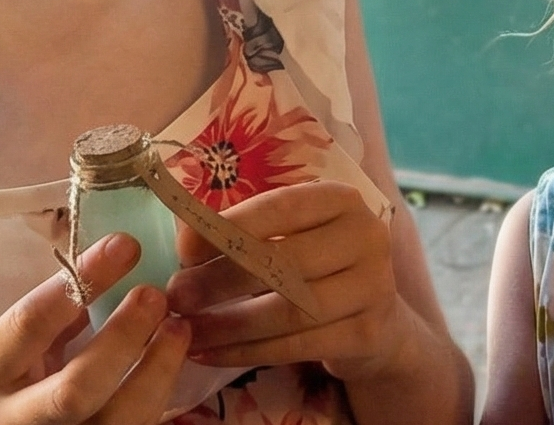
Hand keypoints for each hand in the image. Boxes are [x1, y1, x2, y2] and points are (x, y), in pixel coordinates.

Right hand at [0, 234, 190, 424]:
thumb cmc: (3, 388)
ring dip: (157, 371)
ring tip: (179, 328)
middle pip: (75, 390)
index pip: (31, 324)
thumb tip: (112, 264)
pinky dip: (158, 396)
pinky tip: (172, 363)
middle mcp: (13, 422)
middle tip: (156, 295)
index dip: (82, 282)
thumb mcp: (10, 353)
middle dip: (123, 338)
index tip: (126, 245)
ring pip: (116, 421)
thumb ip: (54, 318)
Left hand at [167, 180, 427, 388]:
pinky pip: (296, 346)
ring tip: (187, 330)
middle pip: (284, 261)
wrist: (376, 319)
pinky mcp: (367, 334)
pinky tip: (211, 353)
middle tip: (178, 296)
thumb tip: (185, 235)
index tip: (184, 249)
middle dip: (221, 280)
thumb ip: (249, 231)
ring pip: (289, 310)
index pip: (282, 206)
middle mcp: (367, 236)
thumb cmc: (319, 266)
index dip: (230, 226)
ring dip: (229, 324)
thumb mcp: (294, 234)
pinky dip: (246, 353)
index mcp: (343, 199)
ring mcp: (373, 287)